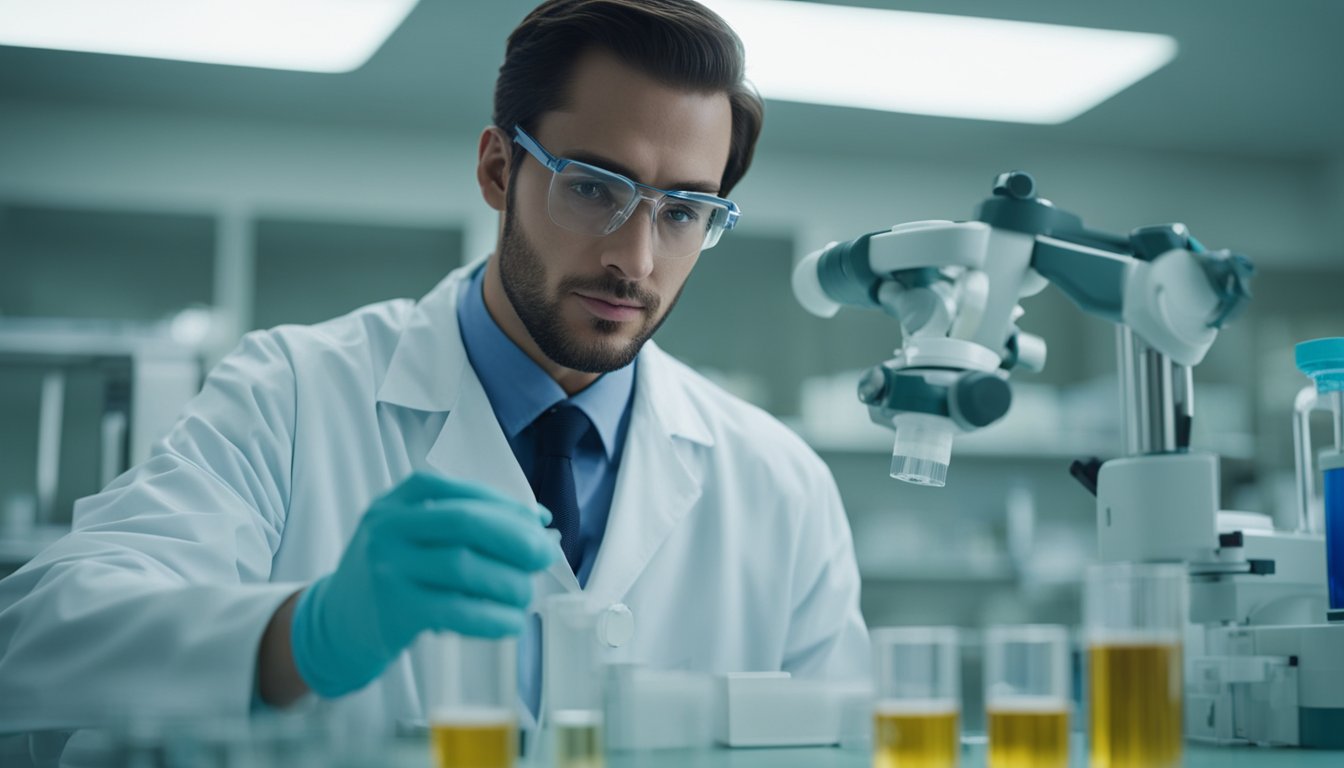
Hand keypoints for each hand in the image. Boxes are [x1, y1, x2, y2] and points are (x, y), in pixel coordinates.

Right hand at [289, 472, 555, 697]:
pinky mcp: (394, 611)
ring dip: (508, 581)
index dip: (507, 505)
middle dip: (515, 538)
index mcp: (398, 501)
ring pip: (464, 567)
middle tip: (545, 556)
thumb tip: (540, 529)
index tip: (540, 521)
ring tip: (526, 595)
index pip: (461, 492)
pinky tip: (509, 623)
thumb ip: (465, 527)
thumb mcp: (414, 536)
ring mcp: (388, 569)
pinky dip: (491, 617)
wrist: (336, 623)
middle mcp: (388, 528)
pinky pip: (456, 611)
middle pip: (465, 523)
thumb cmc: (394, 575)